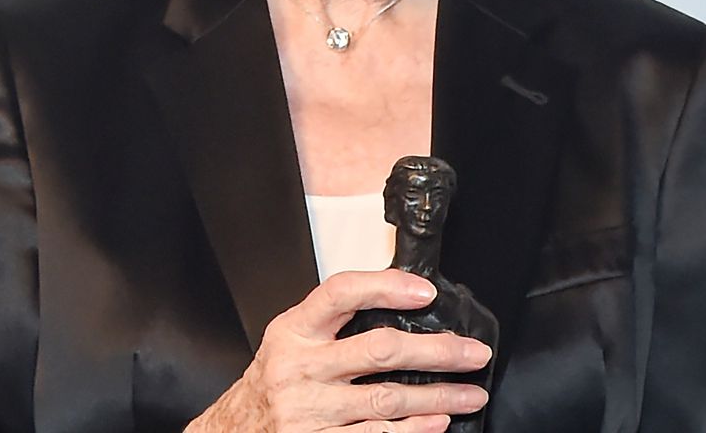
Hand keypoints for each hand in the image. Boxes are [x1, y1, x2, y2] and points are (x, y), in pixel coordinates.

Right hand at [186, 269, 492, 432]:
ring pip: (387, 399)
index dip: (386, 287)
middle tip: (473, 352)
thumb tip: (399, 304)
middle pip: (379, 349)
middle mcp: (301, 368)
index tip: (426, 292)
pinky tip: (438, 423)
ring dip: (438, 397)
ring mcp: (310, 410)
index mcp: (295, 331)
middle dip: (436, 351)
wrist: (232, 432)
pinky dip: (413, 430)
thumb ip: (332, 324)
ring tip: (470, 392)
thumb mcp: (290, 340)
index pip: (342, 294)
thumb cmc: (271, 381)